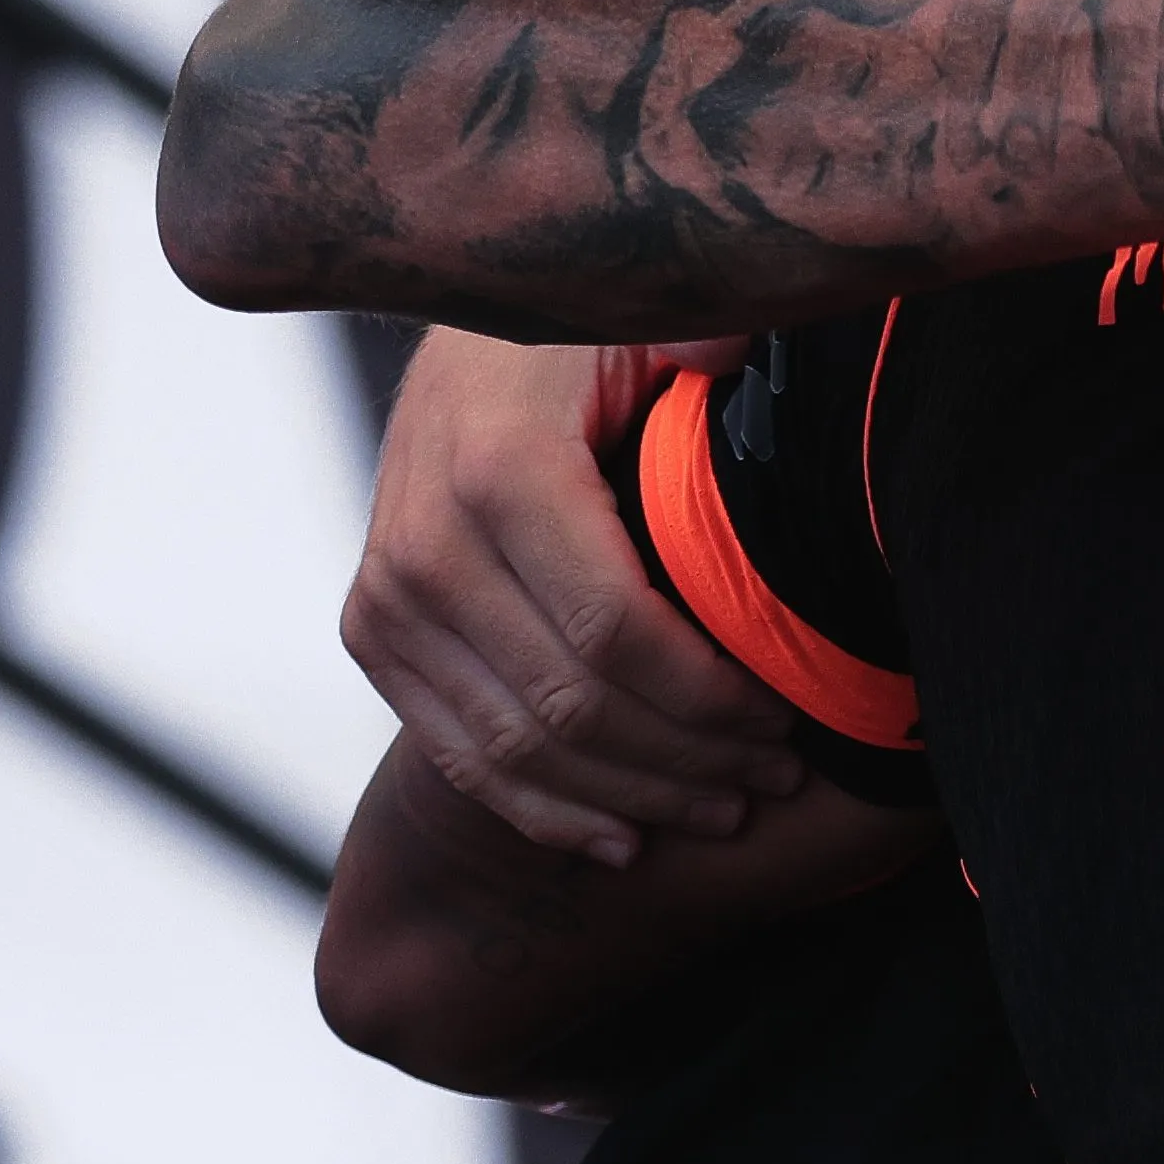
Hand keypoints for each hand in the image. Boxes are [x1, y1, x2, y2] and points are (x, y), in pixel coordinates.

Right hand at [347, 331, 799, 862]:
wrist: (468, 340)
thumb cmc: (590, 340)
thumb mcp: (651, 325)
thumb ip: (702, 345)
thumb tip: (734, 356)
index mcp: (503, 470)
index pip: (616, 631)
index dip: (711, 696)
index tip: (792, 722)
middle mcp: (426, 543)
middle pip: (569, 703)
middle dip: (685, 759)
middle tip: (776, 782)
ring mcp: (387, 596)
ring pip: (513, 744)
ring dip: (628, 796)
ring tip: (724, 810)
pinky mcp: (371, 630)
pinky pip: (452, 750)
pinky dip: (538, 808)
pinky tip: (618, 838)